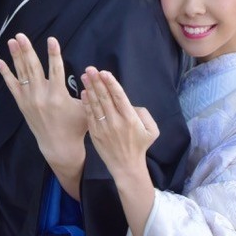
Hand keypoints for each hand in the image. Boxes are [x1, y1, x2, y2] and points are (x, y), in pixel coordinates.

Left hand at [0, 34, 86, 194]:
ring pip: (22, 74)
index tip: (52, 39)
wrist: (59, 147)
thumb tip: (92, 74)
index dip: (54, 54)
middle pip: (33, 68)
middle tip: (21, 35)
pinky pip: (12, 86)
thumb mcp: (85, 108)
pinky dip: (6, 74)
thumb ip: (87, 91)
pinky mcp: (22, 104)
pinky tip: (0, 62)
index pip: (56, 69)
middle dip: (27, 50)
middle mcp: (41, 96)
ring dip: (16, 56)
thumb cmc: (76, 127)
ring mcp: (29, 100)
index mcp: (58, 96)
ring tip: (12, 41)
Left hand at [82, 67, 159, 183]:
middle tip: (90, 69)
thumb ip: (144, 114)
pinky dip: (86, 103)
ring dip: (90, 89)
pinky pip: (90, 115)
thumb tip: (131, 104)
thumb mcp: (151, 130)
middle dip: (97, 81)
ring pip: (96, 104)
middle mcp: (116, 122)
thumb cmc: (140, 146)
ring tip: (85, 76)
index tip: (104, 72)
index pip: (119, 97)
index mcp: (130, 119)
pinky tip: (84, 93)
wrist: (126, 167)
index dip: (111, 83)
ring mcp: (104, 128)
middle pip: (105, 97)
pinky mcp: (95, 133)